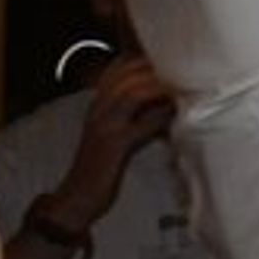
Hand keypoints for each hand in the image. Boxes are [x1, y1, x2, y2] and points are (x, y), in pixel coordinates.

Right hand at [33, 53, 176, 240]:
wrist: (78, 198)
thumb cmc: (102, 169)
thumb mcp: (115, 135)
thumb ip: (134, 117)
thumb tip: (165, 104)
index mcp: (97, 107)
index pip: (116, 70)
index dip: (141, 62)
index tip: (167, 60)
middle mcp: (98, 111)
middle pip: (125, 76)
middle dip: (153, 70)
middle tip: (181, 70)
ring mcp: (104, 127)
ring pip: (132, 95)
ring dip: (159, 89)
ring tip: (180, 89)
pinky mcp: (114, 146)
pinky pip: (141, 125)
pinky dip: (160, 118)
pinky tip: (175, 118)